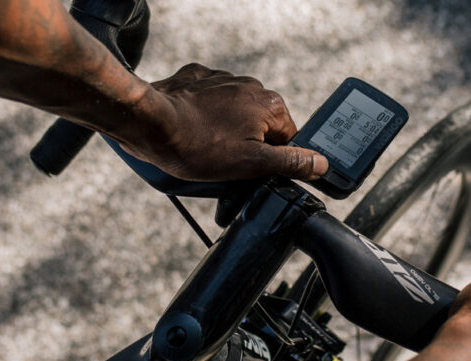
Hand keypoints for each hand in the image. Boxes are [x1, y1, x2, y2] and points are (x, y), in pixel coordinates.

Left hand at [119, 63, 328, 180]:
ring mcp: (223, 79)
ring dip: (224, 131)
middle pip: (260, 126)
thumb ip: (289, 163)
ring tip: (203, 148)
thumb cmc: (198, 146)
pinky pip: (210, 102)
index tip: (249, 171)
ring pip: (234, 114)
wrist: (150, 124)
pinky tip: (192, 129)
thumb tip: (320, 165)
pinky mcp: (197, 78)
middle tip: (223, 163)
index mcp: (270, 104)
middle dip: (246, 145)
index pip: (286, 139)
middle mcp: (251, 85)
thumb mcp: (250, 164)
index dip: (269, 160)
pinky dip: (204, 116)